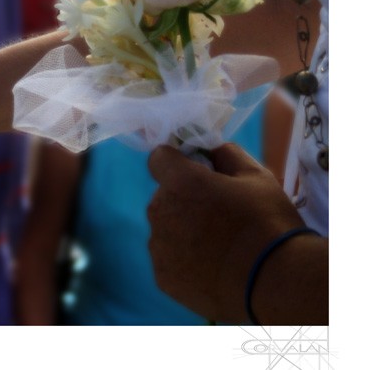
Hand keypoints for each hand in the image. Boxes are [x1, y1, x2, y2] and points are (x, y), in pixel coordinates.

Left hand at [146, 143, 303, 321]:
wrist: (274, 283)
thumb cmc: (268, 224)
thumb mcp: (257, 177)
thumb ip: (226, 154)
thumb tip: (211, 149)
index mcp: (179, 181)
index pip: (159, 158)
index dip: (177, 162)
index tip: (196, 173)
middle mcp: (159, 210)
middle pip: (164, 196)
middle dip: (185, 200)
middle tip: (219, 217)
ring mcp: (158, 246)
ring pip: (165, 229)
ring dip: (183, 232)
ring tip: (219, 248)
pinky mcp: (163, 276)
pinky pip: (169, 259)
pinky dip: (184, 261)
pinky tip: (212, 269)